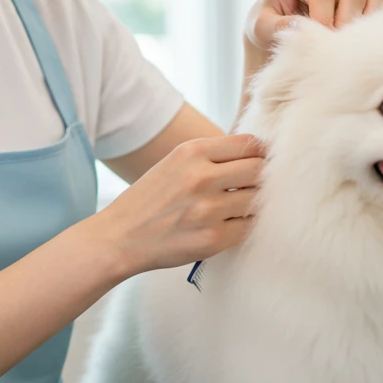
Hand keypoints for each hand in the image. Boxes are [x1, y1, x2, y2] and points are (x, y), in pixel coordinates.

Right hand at [92, 134, 265, 275]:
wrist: (120, 237)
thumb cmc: (149, 200)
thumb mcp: (175, 163)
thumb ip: (211, 157)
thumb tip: (256, 156)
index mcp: (192, 152)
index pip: (248, 143)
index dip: (261, 153)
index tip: (261, 161)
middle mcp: (202, 177)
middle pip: (259, 170)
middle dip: (262, 177)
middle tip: (255, 185)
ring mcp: (208, 209)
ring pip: (257, 200)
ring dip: (254, 203)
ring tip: (240, 206)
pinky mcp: (213, 239)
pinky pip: (248, 227)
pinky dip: (245, 225)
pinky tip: (231, 224)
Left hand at [244, 0, 382, 53]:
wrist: (277, 38)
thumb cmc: (267, 29)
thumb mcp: (259, 30)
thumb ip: (275, 27)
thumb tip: (300, 25)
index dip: (322, 20)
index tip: (316, 43)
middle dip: (343, 25)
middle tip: (331, 49)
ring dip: (359, 24)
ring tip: (341, 46)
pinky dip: (373, 19)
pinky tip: (355, 40)